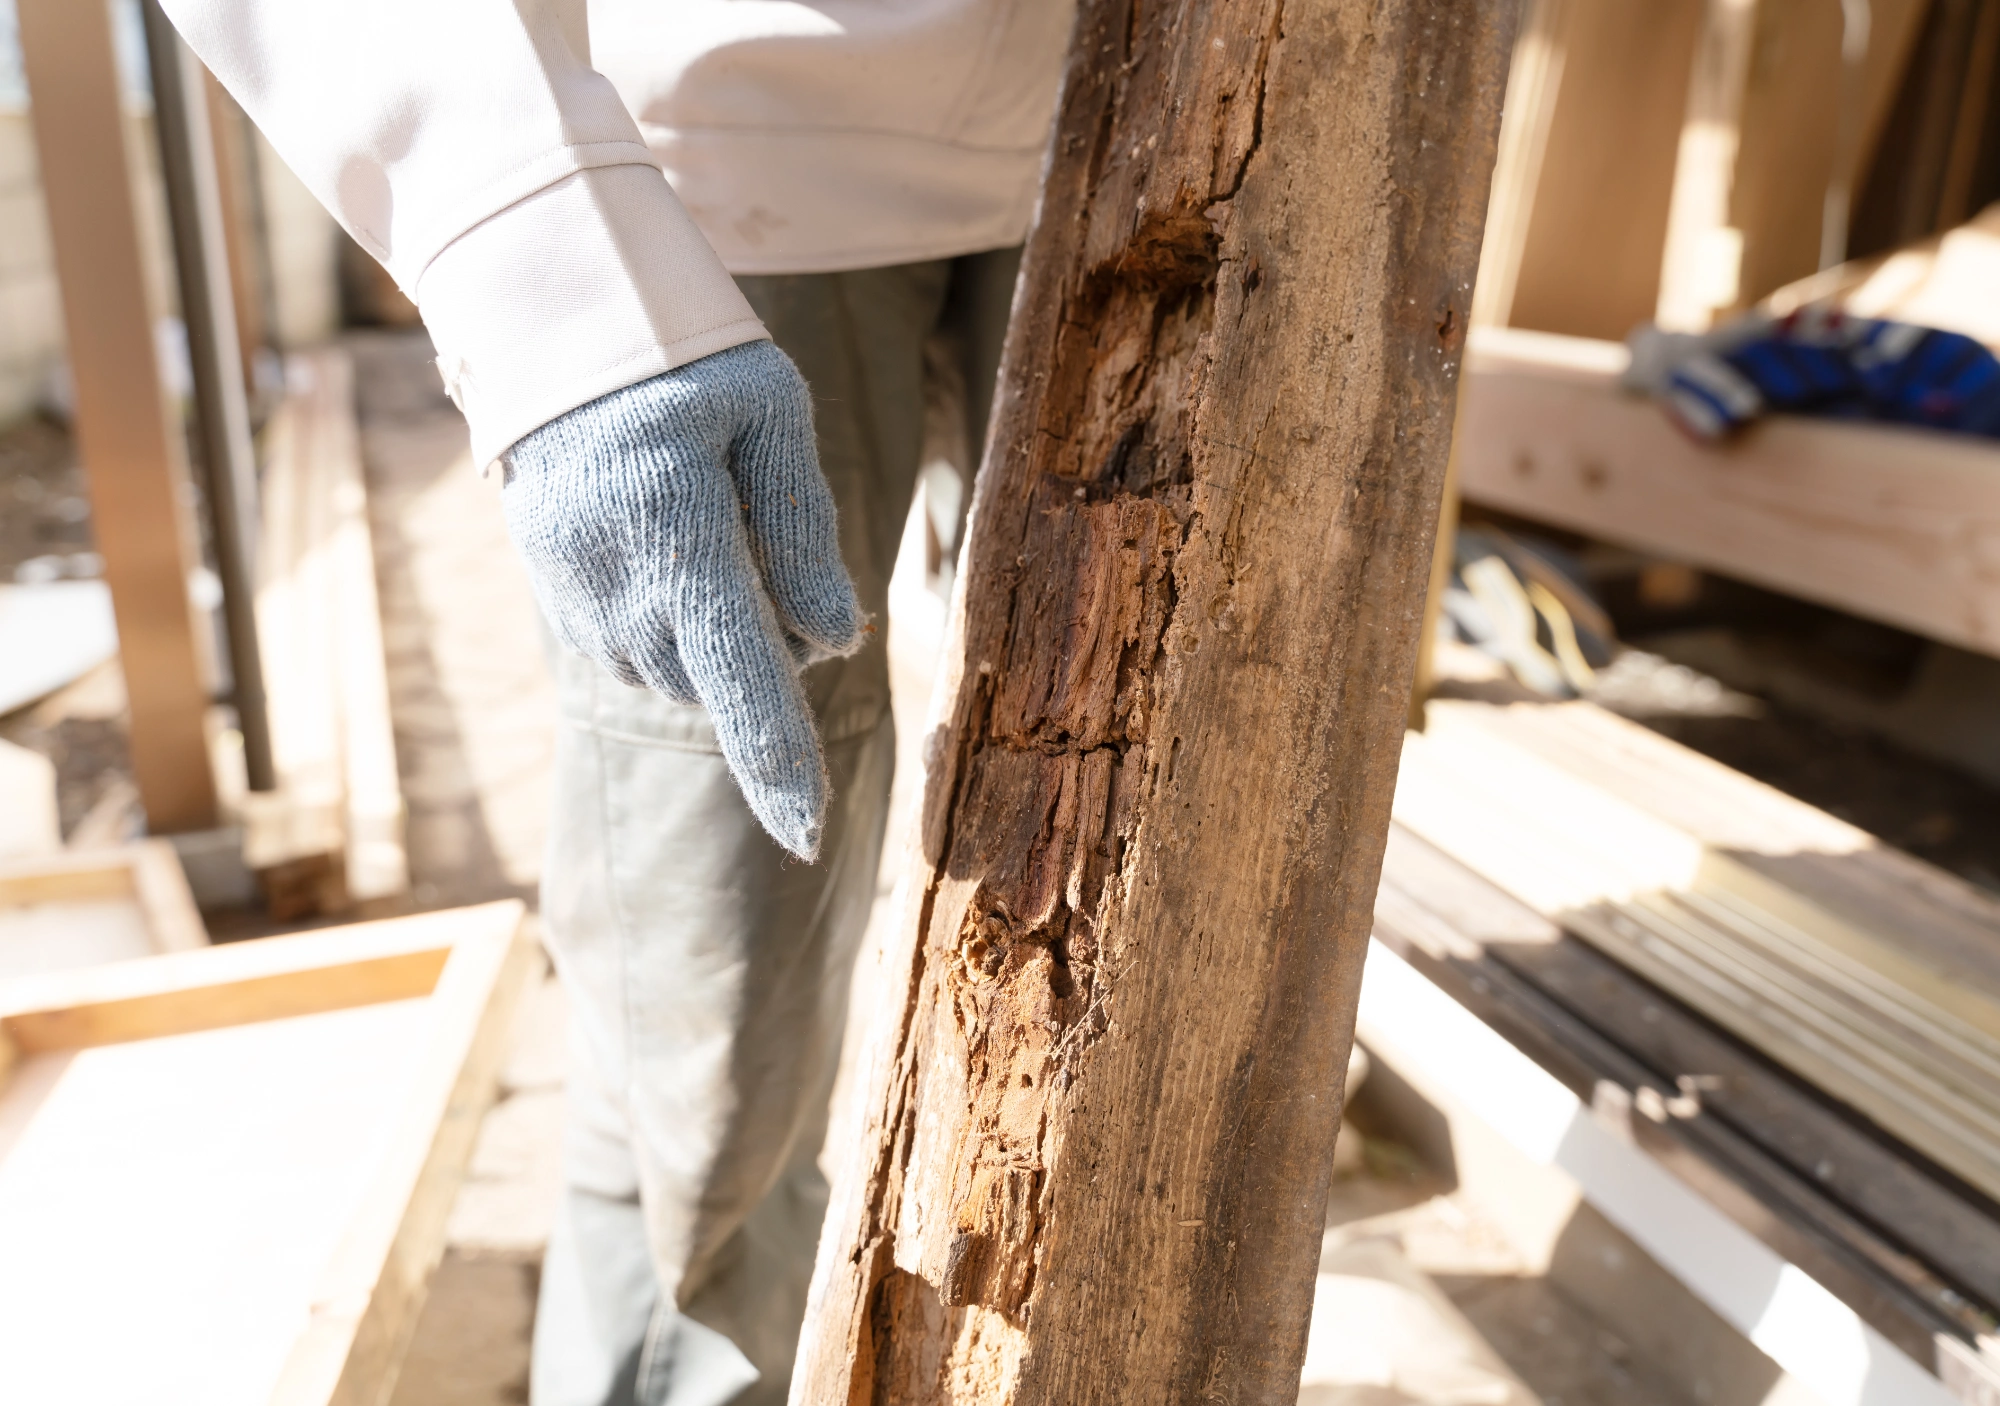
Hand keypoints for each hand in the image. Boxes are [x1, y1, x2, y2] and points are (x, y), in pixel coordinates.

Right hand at [500, 340, 862, 857]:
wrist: (545, 327)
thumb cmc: (681, 356)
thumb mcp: (770, 410)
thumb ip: (804, 525)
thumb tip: (834, 639)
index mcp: (681, 539)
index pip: (744, 680)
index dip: (781, 764)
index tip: (807, 838)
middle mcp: (621, 591)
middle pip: (726, 682)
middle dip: (768, 645)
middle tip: (763, 533)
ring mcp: (581, 603)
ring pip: (683, 672)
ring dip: (719, 633)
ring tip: (707, 520)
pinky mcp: (560, 603)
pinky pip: (642, 647)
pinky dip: (676, 617)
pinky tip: (667, 534)